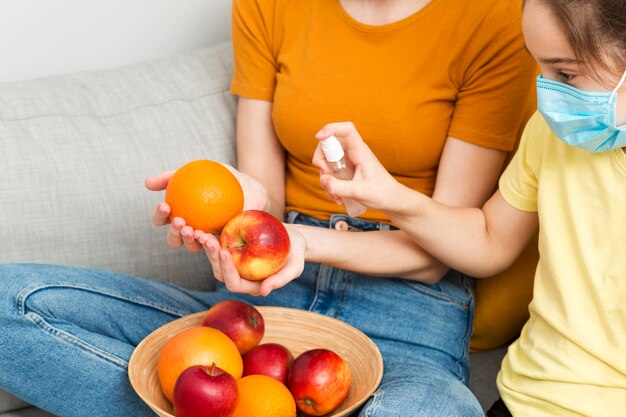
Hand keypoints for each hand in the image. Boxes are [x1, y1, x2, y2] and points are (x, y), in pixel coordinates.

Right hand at [145, 164, 270, 251]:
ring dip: (189, 240)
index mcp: (182, 214)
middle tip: (180, 221)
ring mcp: (208, 240)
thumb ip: (173, 176)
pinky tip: (212, 237)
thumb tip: (146, 184)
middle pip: (173, 239)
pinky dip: (210, 244)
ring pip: (192, 247)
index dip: (159, 216)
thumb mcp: (199, 171)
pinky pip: (215, 249)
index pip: (163, 219)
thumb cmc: (223, 179)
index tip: (165, 205)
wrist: (253, 188)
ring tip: (194, 230)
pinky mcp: (224, 246)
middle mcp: (191, 230)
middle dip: (173, 233)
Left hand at [197, 223, 305, 296]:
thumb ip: (281, 280)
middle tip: (209, 240)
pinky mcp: (232, 249)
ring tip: (203, 233)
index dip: (227, 270)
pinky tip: (206, 226)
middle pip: (220, 272)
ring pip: (214, 259)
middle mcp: (240, 276)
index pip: (234, 283)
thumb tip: (264, 292)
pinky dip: (210, 237)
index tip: (225, 252)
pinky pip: (217, 245)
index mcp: (252, 285)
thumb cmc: (296, 254)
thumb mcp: (295, 267)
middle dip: (212, 257)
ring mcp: (235, 263)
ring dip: (207, 248)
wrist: (293, 239)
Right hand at [312, 122, 404, 211]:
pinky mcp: (345, 170)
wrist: (390, 200)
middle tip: (326, 176)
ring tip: (334, 195)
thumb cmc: (381, 193)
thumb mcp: (359, 192)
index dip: (331, 128)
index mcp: (360, 151)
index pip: (346, 129)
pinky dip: (329, 183)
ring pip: (326, 160)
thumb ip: (339, 187)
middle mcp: (353, 152)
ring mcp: (348, 161)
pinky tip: (336, 196)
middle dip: (321, 161)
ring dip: (325, 177)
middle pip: (329, 144)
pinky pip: (330, 172)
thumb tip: (323, 179)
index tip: (319, 137)